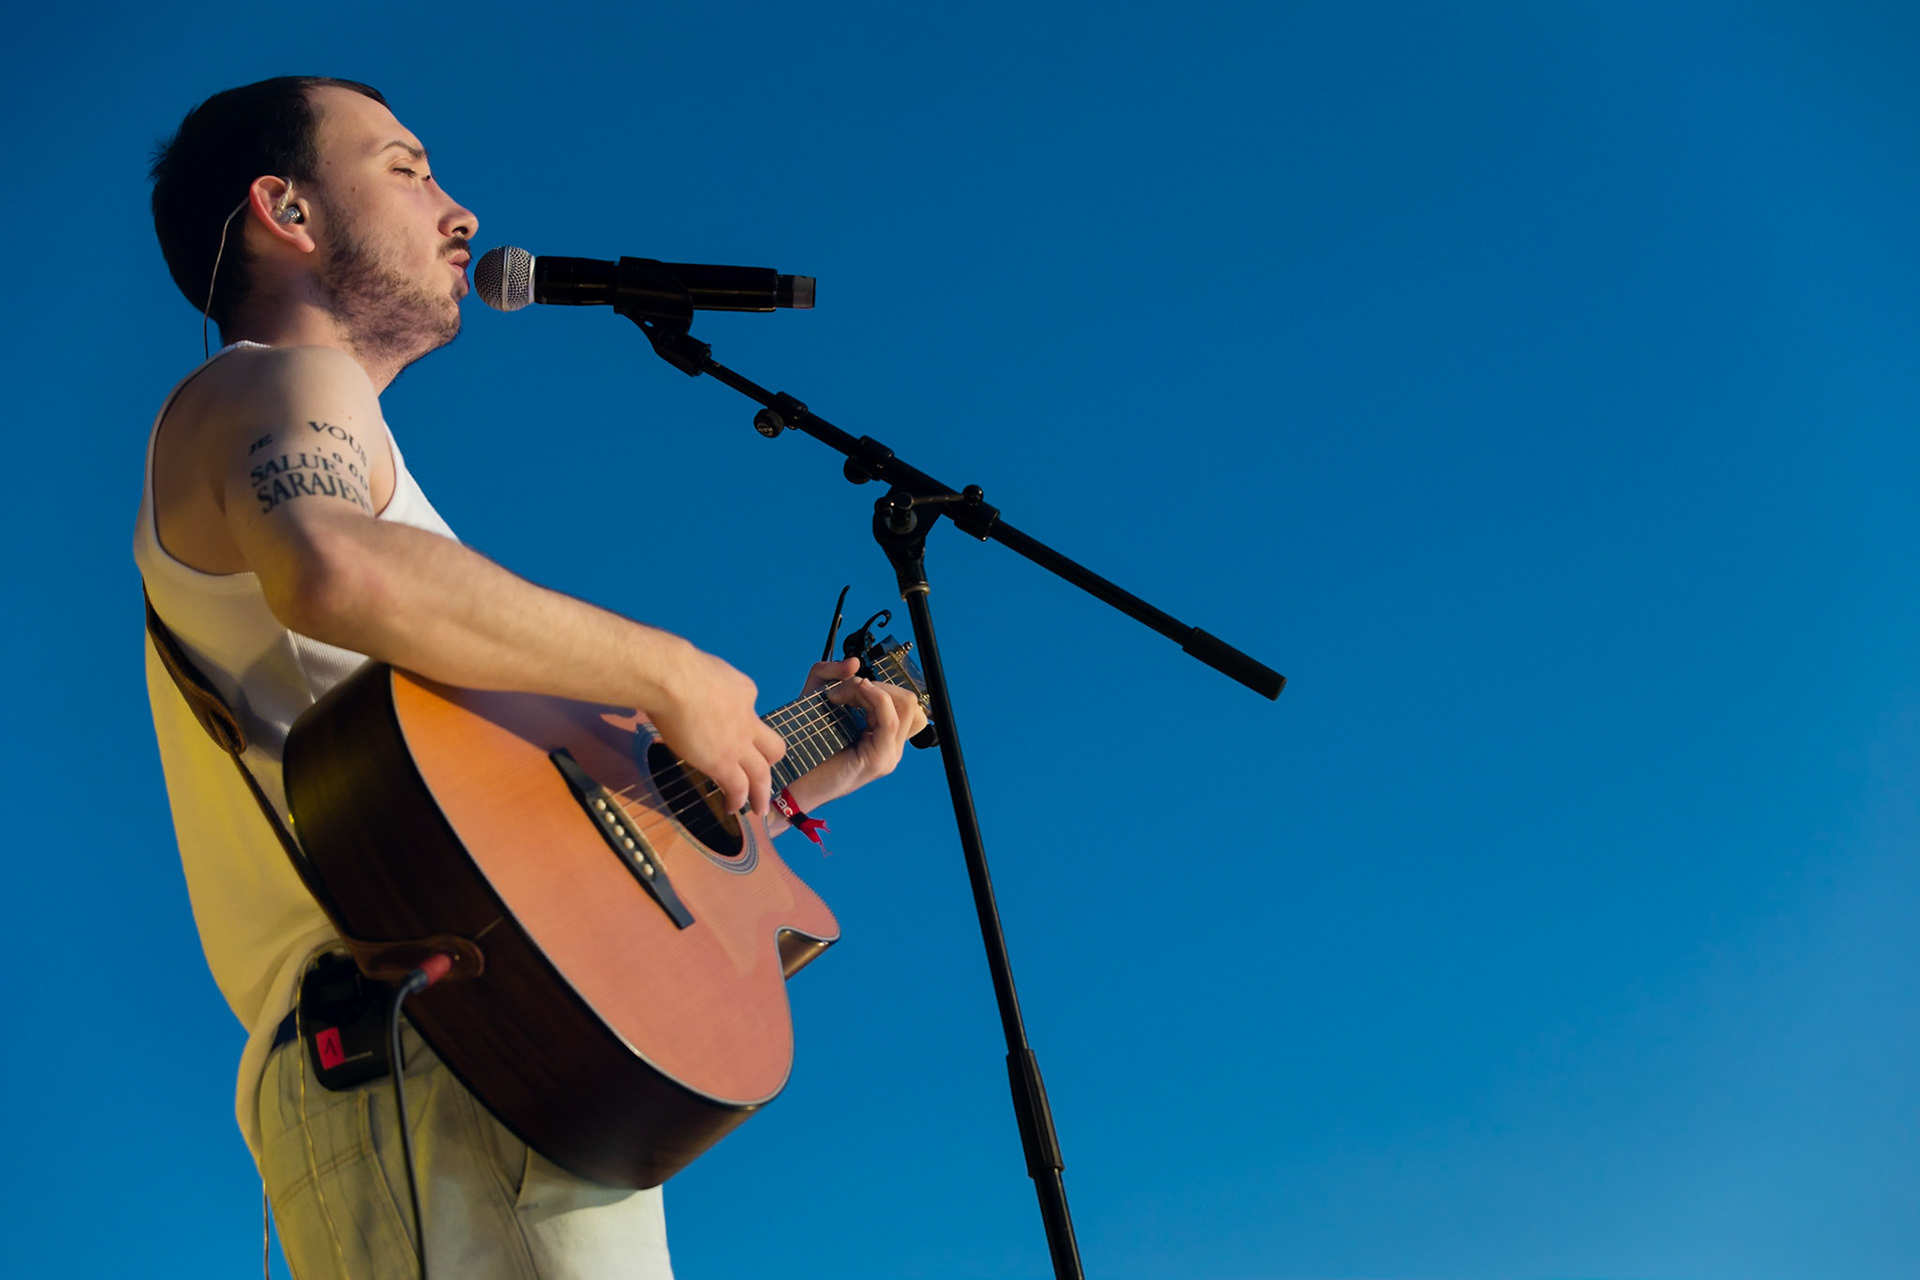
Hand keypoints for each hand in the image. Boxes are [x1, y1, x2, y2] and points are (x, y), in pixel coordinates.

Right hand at [646, 643, 786, 814]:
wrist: (674, 680)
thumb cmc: (677, 667)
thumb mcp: (703, 667)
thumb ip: (705, 679)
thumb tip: (690, 680)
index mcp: (745, 691)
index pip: (751, 711)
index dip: (744, 722)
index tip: (730, 731)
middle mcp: (749, 719)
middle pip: (774, 748)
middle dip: (770, 763)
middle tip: (764, 778)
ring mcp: (739, 744)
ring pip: (762, 774)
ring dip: (761, 793)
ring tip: (759, 807)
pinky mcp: (723, 762)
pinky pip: (738, 788)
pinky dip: (738, 800)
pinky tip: (732, 808)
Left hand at [779, 658, 928, 816]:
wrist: (789, 780)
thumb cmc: (802, 746)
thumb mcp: (815, 699)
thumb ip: (830, 673)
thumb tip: (854, 663)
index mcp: (882, 736)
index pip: (904, 702)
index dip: (880, 686)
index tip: (846, 688)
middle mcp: (890, 747)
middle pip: (907, 700)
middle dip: (875, 685)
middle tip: (840, 692)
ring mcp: (889, 755)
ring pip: (903, 704)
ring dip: (870, 689)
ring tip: (839, 696)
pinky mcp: (880, 759)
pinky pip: (890, 718)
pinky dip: (874, 698)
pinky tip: (851, 694)